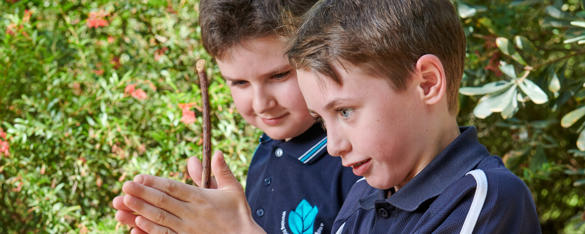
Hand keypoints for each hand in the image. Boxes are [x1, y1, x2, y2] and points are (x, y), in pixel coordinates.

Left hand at [122, 151, 264, 233]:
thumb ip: (221, 171)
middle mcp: (192, 213)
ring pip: (160, 218)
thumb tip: (216, 152)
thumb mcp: (232, 189)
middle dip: (142, 193)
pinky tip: (137, 224)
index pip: (174, 188)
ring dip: (141, 209)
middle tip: (124, 185)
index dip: (155, 182)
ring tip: (123, 202)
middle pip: (163, 201)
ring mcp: (188, 229)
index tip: (140, 177)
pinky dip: (151, 230)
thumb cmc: (239, 214)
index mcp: (201, 198)